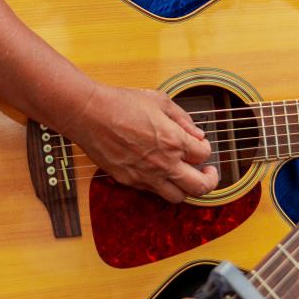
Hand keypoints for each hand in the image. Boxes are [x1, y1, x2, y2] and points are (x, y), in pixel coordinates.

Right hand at [66, 83, 217, 201]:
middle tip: (208, 173)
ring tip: (185, 178)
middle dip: (210, 180)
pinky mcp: (129, 181)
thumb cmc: (120, 103)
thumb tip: (197, 134)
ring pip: (178, 197)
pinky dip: (162, 186)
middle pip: (200, 187)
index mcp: (174, 141)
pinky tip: (160, 174)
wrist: (89, 114)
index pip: (204, 155)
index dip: (206, 149)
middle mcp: (164, 163)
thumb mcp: (159, 101)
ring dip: (186, 189)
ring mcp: (146, 176)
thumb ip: (183, 119)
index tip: (200, 145)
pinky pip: (153, 192)